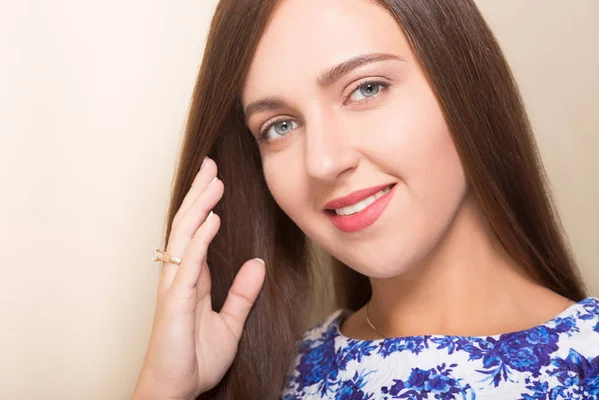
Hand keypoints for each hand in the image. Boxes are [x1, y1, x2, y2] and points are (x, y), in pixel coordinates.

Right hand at [132, 157, 266, 399]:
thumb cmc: (195, 358)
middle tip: (211, 165)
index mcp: (193, 278)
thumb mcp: (230, 322)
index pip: (198, 232)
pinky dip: (200, 239)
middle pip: (189, 225)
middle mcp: (180, 275)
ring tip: (213, 179)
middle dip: (200, 194)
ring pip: (185, 235)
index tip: (216, 181)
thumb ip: (242, 293)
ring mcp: (175, 285)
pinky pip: (189, 263)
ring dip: (200, 206)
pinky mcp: (175, 300)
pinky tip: (212, 219)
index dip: (206, 206)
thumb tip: (257, 265)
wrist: (177, 388)